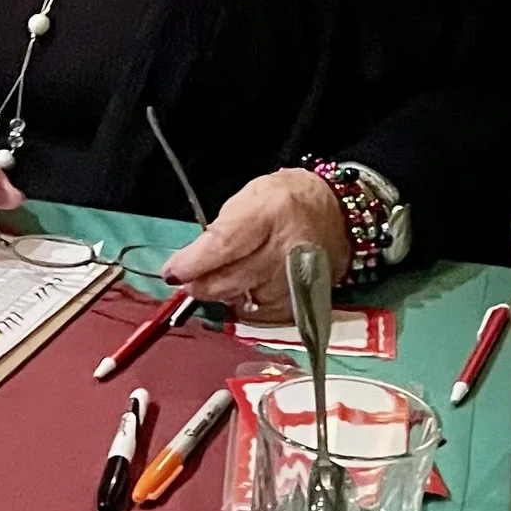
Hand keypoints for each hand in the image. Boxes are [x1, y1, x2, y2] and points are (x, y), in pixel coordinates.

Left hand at [163, 168, 348, 316]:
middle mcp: (286, 250)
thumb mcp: (249, 197)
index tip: (172, 271)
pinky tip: (250, 285)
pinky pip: (261, 312)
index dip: (192, 263)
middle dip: (199, 283)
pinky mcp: (303, 302)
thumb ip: (220, 230)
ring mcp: (296, 280)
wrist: (339, 214)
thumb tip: (190, 264)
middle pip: (228, 280)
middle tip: (187, 279)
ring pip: (241, 301)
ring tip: (228, 273)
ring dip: (224, 293)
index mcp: (271, 213)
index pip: (223, 245)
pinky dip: (247, 302)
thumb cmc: (285, 201)